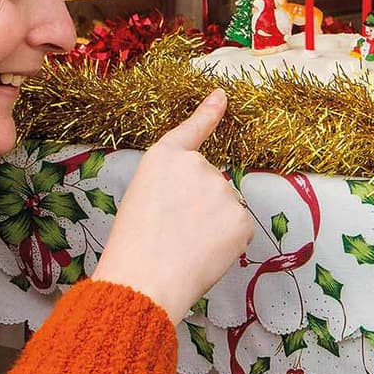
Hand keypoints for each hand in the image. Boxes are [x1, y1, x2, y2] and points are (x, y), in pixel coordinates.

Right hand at [90, 89, 251, 325]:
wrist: (146, 277)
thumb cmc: (132, 244)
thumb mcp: (140, 197)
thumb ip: (172, 184)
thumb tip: (200, 194)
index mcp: (164, 156)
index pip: (192, 129)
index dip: (208, 112)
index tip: (222, 96)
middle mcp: (197, 164)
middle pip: (209, 183)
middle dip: (200, 206)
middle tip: (174, 232)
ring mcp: (223, 189)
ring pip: (224, 208)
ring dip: (213, 225)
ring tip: (185, 246)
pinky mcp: (241, 218)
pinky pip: (237, 229)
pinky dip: (226, 244)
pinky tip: (204, 255)